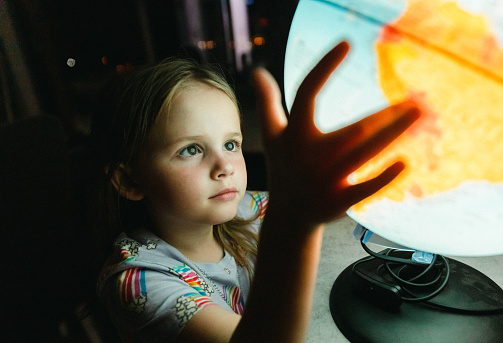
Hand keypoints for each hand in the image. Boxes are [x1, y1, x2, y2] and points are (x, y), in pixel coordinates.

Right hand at [253, 41, 419, 227]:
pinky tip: (404, 161)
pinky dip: (384, 176)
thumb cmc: (283, 167)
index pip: (306, 92)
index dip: (324, 67)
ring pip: (364, 153)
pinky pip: (365, 188)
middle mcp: (309, 155)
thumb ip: (266, 102)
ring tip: (417, 115)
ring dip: (393, 133)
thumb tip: (256, 71)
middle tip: (415, 102)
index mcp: (294, 134)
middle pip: (352, 128)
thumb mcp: (271, 135)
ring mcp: (324, 180)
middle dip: (385, 115)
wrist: (289, 214)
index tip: (346, 42)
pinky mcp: (338, 201)